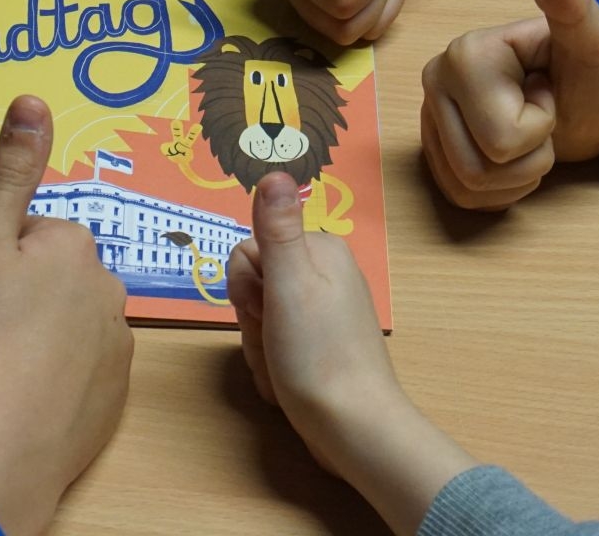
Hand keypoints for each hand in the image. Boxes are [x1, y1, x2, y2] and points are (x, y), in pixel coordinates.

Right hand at [0, 96, 132, 534]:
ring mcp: (116, 347)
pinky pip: (80, 375)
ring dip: (39, 339)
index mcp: (73, 246)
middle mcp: (108, 289)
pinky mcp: (113, 400)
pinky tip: (23, 399)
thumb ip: (11, 171)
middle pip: (55, 279)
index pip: (30, 237)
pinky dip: (54, 382)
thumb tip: (34, 99)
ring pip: (69, 326)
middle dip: (23, 297)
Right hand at [227, 173, 476, 532]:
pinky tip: (288, 382)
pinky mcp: (321, 346)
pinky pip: (275, 346)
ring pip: (259, 319)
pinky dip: (273, 367)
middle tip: (275, 342)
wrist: (353, 429)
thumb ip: (276, 228)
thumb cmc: (317, 355)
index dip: (245, 286)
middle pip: (253, 284)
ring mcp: (324, 313)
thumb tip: (273, 171)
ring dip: (260, 349)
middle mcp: (326, 274)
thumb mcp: (288, 285)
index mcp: (321, 251)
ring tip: (282, 367)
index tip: (265, 310)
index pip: (248, 250)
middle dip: (252, 321)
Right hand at [421, 0, 598, 210]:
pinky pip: (459, 196)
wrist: (585, 99)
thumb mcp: (595, 40)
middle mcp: (433, 81)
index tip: (547, 89)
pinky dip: (498, 191)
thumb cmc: (590, 71)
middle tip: (541, 118)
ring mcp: (428, 116)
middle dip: (529, 157)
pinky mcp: (432, 150)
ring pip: (468, 186)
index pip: (502, 138)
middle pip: (479, 167)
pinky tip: (514, 159)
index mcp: (463, 54)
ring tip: (529, 137)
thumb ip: (571, 3)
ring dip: (517, 175)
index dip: (540, 126)